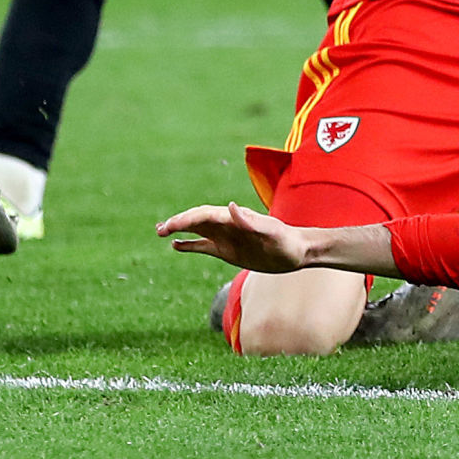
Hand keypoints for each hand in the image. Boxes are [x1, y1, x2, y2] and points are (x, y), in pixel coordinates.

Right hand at [158, 203, 311, 272]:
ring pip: (197, 230)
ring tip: (160, 232)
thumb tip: (231, 206)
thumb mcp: (271, 232)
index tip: (170, 226)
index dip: (187, 219)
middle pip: (197, 219)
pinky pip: (204, 245)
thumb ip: (251, 221)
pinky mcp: (228, 250)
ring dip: (179, 230)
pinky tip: (176, 246)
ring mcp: (227, 237)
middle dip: (178, 222)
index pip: (205, 214)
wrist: (298, 252)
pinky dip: (189, 244)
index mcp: (236, 219)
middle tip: (160, 230)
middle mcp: (228, 225)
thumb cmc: (287, 242)